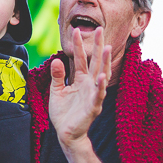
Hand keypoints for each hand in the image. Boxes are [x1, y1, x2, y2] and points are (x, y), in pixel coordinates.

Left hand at [49, 27, 110, 149]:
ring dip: (104, 62)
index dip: (78, 45)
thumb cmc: (63, 112)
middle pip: (95, 62)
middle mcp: (89, 85)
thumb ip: (58, 75)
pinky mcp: (93, 107)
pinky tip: (102, 77)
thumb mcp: (56, 91)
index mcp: (80, 79)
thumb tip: (57, 60)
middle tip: (100, 28)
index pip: (80, 59)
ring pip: (101, 75)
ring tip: (106, 48)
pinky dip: (100, 87)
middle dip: (98, 46)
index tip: (77, 30)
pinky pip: (98, 96)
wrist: (65, 133)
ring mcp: (92, 95)